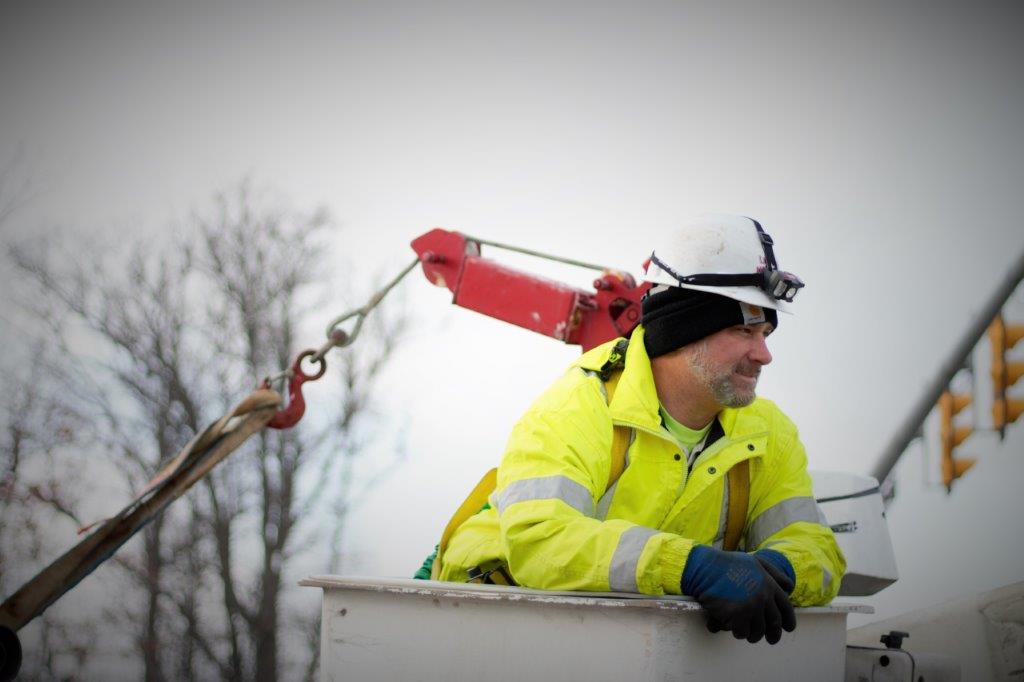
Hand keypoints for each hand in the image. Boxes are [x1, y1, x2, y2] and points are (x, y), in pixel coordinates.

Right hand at [681, 545, 795, 644]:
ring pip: (758, 631)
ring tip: (746, 633)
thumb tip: (789, 587)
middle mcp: (763, 596)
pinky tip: (732, 628)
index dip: (789, 619)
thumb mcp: (754, 562)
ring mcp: (751, 606)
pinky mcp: (738, 615)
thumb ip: (773, 573)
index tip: (788, 628)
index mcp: (768, 584)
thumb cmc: (726, 564)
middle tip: (772, 640)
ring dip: (753, 635)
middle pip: (774, 622)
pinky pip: (742, 633)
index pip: (786, 606)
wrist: (704, 568)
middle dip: (774, 634)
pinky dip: (738, 633)